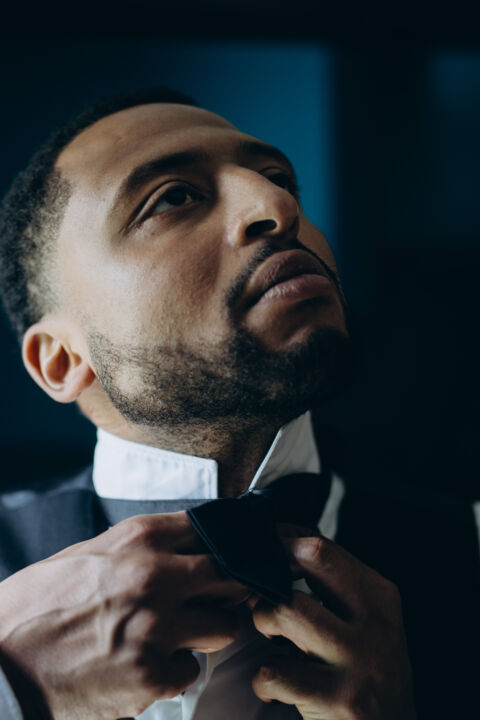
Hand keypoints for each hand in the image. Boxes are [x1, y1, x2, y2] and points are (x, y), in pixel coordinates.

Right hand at [0, 512, 247, 719]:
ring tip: (179, 634)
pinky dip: (175, 669)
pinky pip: (191, 670)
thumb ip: (141, 548)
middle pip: (230, 577)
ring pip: (226, 626)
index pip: (210, 529)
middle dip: (227, 590)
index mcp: (139, 539)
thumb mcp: (89, 554)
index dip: (222, 545)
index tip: (225, 557)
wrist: (1, 663)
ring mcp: (157, 628)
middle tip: (214, 599)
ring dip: (209, 631)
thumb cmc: (38, 606)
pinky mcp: (152, 676)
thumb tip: (184, 550)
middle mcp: (155, 577)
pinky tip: (147, 663)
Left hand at [251, 536, 415, 719]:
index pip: (322, 547)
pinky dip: (263, 680)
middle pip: (310, 559)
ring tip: (271, 637)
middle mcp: (374, 622)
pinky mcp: (339, 700)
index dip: (281, 545)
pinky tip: (275, 687)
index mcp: (379, 595)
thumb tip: (280, 545)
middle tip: (257, 591)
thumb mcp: (366, 622)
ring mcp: (358, 661)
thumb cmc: (367, 673)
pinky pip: (274, 672)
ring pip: (286, 609)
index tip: (261, 554)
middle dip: (272, 570)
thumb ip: (333, 586)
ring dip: (264, 620)